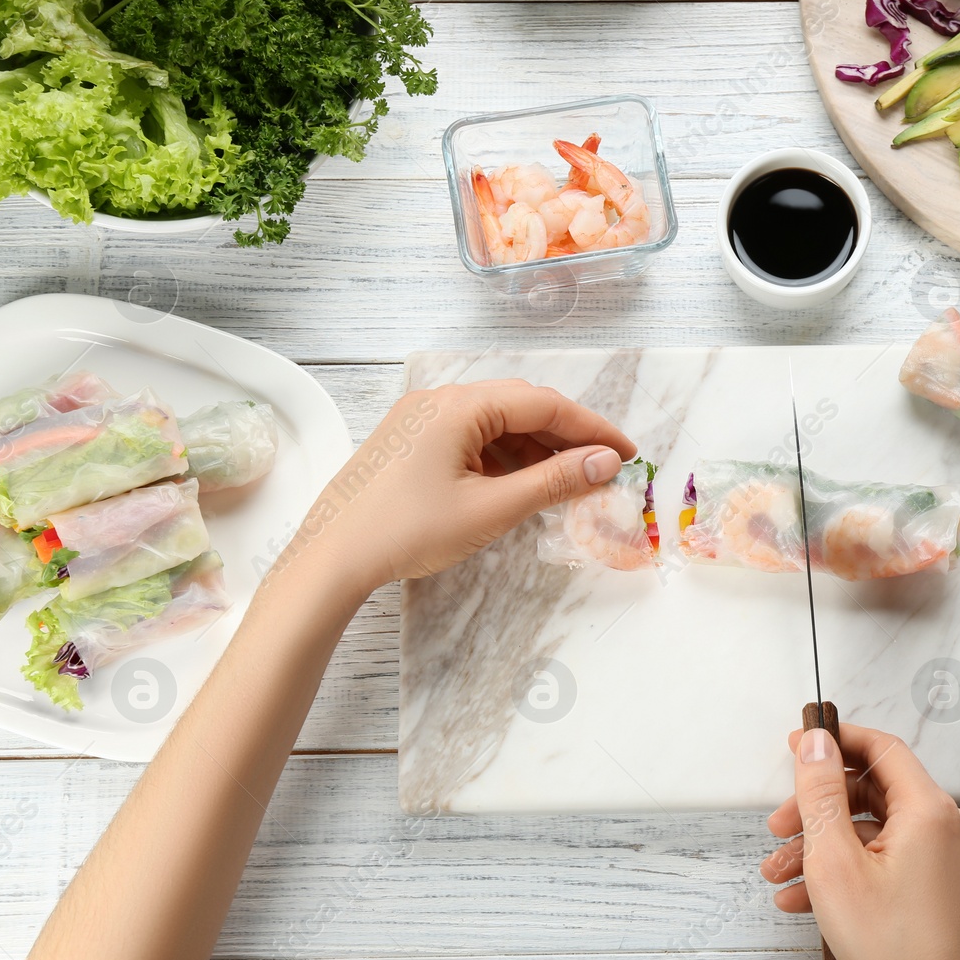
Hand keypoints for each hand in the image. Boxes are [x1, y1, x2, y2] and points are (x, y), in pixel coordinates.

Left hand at [283, 380, 636, 594]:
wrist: (332, 559)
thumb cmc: (407, 532)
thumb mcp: (491, 509)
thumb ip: (553, 482)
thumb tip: (604, 463)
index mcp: (459, 405)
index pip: (544, 404)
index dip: (592, 428)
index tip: (627, 453)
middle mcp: (439, 400)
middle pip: (521, 407)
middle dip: (567, 437)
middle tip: (604, 468)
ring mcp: (420, 419)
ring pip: (496, 424)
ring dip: (535, 450)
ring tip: (568, 484)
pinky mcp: (410, 442)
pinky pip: (471, 438)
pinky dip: (503, 458)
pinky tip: (521, 486)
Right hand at [761, 724, 959, 959]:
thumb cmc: (897, 953)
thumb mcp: (836, 864)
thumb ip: (821, 795)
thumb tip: (816, 745)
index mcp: (932, 812)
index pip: (883, 749)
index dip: (836, 741)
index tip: (802, 743)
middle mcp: (951, 829)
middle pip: (874, 793)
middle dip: (818, 811)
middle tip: (781, 827)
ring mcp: (950, 860)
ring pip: (876, 833)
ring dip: (824, 848)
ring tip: (783, 874)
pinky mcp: (943, 887)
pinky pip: (890, 861)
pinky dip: (850, 871)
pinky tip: (808, 897)